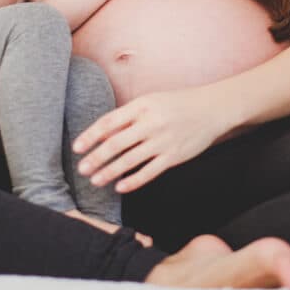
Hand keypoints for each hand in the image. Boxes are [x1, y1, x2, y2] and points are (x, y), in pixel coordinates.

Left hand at [72, 88, 227, 192]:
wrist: (212, 109)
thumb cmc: (177, 103)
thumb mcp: (151, 102)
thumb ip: (129, 116)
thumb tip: (103, 133)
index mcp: (142, 106)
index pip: (109, 122)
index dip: (91, 136)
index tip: (77, 147)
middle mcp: (151, 123)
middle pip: (116, 143)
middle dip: (96, 158)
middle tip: (81, 169)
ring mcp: (163, 141)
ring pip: (129, 160)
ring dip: (109, 172)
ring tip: (95, 180)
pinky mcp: (174, 156)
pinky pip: (149, 172)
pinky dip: (133, 181)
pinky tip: (120, 187)